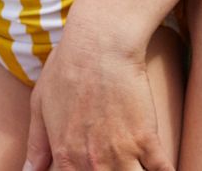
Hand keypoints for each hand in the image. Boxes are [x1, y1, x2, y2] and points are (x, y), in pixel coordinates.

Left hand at [23, 25, 174, 170]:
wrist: (100, 43)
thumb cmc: (67, 67)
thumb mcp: (41, 105)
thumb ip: (36, 145)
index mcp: (65, 158)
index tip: (89, 167)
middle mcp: (92, 164)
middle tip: (111, 164)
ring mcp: (121, 154)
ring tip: (135, 166)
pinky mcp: (147, 140)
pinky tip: (165, 170)